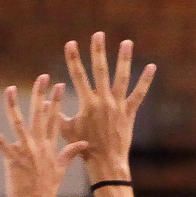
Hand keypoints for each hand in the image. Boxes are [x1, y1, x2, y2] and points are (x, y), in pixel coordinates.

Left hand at [0, 75, 87, 196]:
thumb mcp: (62, 169)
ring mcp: (25, 151)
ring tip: (10, 89)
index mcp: (50, 146)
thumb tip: (83, 143)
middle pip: (40, 115)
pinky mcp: (12, 159)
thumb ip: (70, 153)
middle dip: (40, 94)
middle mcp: (39, 145)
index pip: (55, 118)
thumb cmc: (47, 190)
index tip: (59, 84)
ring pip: (19, 123)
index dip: (57, 100)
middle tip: (42, 77)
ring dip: (13, 106)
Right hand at [59, 32, 154, 181]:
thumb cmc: (84, 147)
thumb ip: (56, 115)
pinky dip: (145, 80)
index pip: (78, 76)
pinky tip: (151, 67)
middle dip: (98, 51)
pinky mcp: (130, 112)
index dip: (73, 59)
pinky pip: (139, 93)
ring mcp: (118, 105)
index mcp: (87, 104)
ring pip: (122, 77)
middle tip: (98, 34)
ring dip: (124, 59)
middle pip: (100, 71)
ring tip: (127, 42)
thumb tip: (44, 100)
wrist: (106, 162)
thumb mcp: (67, 131)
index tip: (70, 43)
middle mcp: (103, 101)